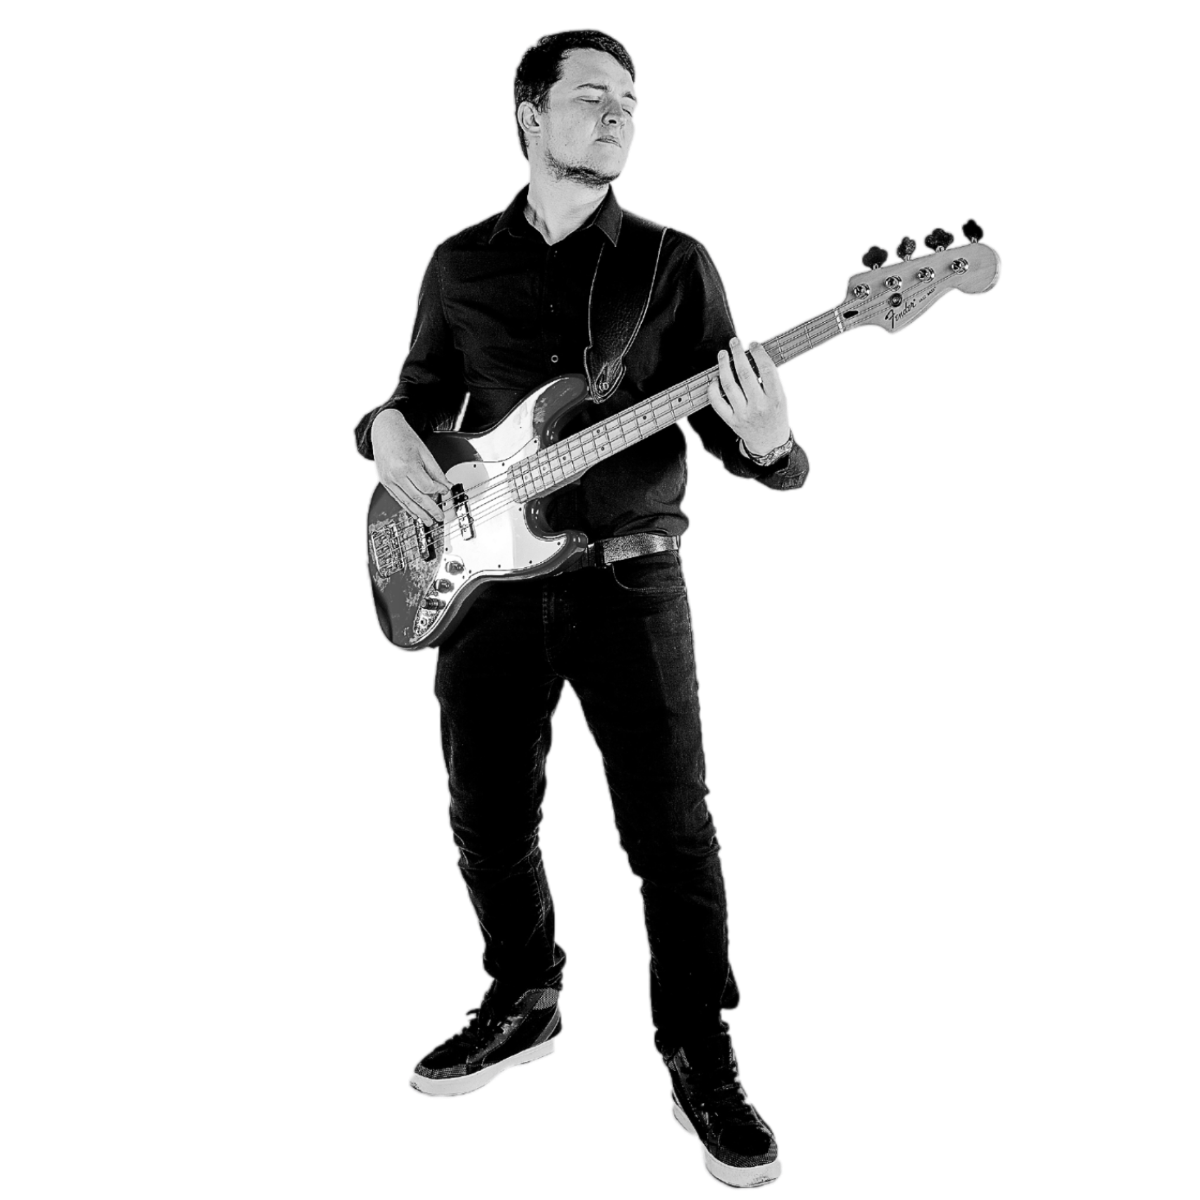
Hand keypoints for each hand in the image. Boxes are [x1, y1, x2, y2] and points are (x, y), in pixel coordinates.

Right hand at [371, 410, 451, 525]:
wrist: (384, 429)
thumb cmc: (404, 437)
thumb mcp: (424, 451)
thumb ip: (436, 471)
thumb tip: (446, 485)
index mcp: (407, 465)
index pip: (427, 487)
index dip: (438, 492)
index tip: (445, 492)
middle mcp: (396, 474)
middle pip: (417, 497)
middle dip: (430, 509)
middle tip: (439, 517)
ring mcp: (387, 479)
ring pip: (406, 501)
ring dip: (418, 513)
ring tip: (428, 521)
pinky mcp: (384, 481)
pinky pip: (397, 498)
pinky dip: (407, 507)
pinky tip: (415, 513)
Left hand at [707, 336, 790, 454]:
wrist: (769, 443)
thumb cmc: (776, 415)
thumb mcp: (782, 397)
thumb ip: (772, 379)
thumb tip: (757, 355)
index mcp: (775, 398)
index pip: (766, 370)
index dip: (758, 353)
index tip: (753, 344)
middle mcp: (758, 406)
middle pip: (744, 374)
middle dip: (737, 354)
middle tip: (734, 343)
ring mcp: (743, 414)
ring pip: (728, 385)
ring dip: (723, 366)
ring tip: (723, 355)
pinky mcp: (731, 420)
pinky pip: (717, 402)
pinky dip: (713, 388)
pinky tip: (715, 378)